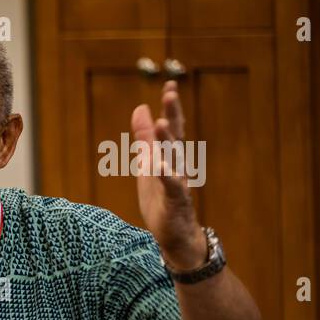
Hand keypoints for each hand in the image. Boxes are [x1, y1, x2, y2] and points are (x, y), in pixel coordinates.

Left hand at [131, 80, 204, 270]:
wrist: (175, 235)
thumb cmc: (161, 199)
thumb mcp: (148, 164)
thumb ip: (144, 139)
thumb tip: (140, 108)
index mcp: (170, 157)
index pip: (172, 128)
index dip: (171, 108)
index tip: (169, 84)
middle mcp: (178, 167)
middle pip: (176, 138)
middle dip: (173, 115)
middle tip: (170, 93)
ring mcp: (179, 184)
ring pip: (175, 160)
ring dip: (168, 142)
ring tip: (161, 124)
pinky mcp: (175, 203)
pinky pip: (172, 188)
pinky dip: (167, 177)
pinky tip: (161, 166)